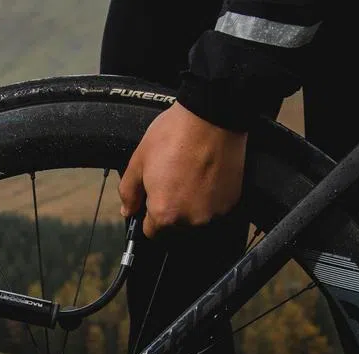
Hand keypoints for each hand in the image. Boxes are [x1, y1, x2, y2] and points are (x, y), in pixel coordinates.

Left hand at [119, 102, 246, 238]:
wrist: (212, 116)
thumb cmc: (175, 135)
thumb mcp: (139, 161)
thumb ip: (129, 192)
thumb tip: (127, 210)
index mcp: (164, 213)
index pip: (151, 232)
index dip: (148, 215)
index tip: (151, 200)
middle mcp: (190, 219)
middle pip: (174, 226)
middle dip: (170, 209)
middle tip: (171, 180)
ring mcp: (213, 212)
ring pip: (195, 217)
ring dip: (190, 204)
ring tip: (189, 175)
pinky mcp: (230, 201)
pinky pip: (214, 207)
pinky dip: (209, 196)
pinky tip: (205, 175)